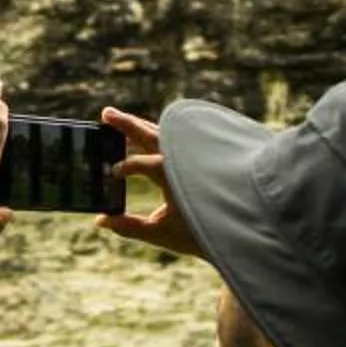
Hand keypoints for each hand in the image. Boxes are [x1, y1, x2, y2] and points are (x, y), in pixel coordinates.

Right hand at [93, 107, 204, 258]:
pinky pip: (181, 139)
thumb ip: (130, 227)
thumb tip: (101, 221)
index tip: (112, 175)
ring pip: (166, 133)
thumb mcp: (162, 233)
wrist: (244, 228)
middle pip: (149, 133)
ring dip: (144, 127)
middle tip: (105, 113)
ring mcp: (197, 153)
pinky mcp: (208, 154)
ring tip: (124, 122)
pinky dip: (163, 136)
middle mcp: (183, 156)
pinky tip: (154, 138)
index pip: (138, 163)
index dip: (122, 168)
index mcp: (170, 173)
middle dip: (126, 124)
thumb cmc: (204, 233)